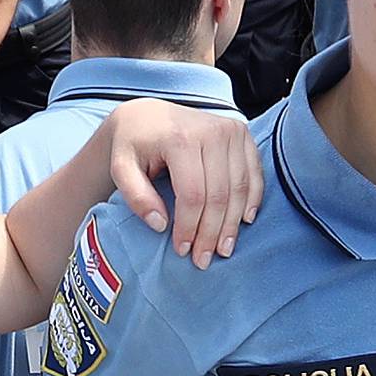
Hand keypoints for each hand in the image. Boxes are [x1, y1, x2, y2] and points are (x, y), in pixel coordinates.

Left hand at [105, 101, 264, 265]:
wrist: (148, 115)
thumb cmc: (133, 145)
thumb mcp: (122, 168)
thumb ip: (136, 197)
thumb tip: (161, 225)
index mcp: (180, 137)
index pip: (193, 195)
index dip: (189, 227)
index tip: (182, 250)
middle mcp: (211, 130)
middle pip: (219, 195)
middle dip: (212, 232)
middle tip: (204, 259)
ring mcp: (231, 130)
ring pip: (239, 188)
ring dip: (233, 224)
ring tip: (224, 249)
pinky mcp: (242, 134)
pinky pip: (254, 173)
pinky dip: (251, 199)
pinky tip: (244, 221)